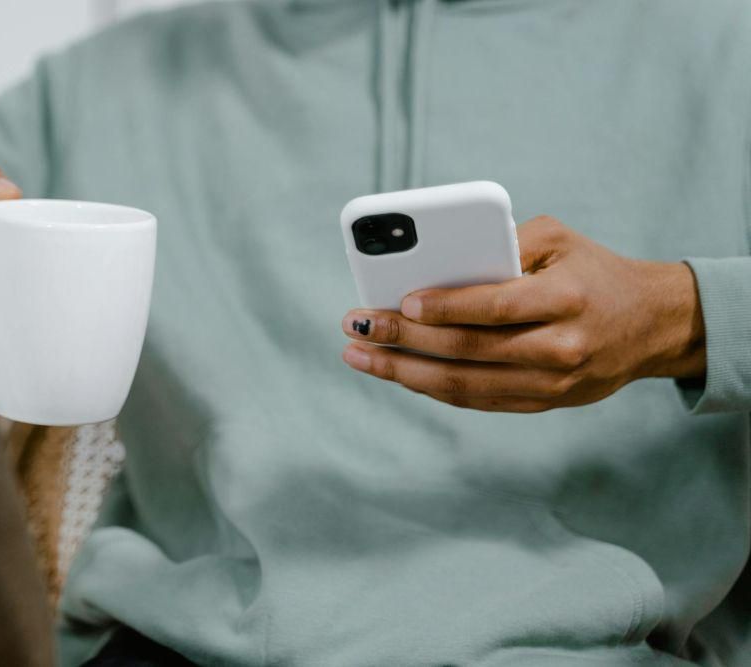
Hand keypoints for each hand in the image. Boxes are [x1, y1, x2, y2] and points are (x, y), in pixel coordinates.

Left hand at [341, 216, 706, 411]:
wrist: (653, 326)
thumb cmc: (594, 272)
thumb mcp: (560, 240)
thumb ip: (505, 241)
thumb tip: (438, 256)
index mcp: (565, 299)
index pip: (496, 307)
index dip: (446, 307)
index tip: (402, 302)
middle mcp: (559, 347)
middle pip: (468, 350)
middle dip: (404, 340)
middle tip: (356, 326)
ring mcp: (550, 385)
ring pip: (464, 384)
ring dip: (403, 372)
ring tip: (361, 355)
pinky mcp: (542, 404)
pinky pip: (475, 400)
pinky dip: (431, 387)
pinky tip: (396, 372)